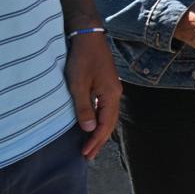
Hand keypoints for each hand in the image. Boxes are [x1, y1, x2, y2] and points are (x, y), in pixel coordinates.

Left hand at [64, 31, 121, 158]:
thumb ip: (84, 107)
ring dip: (102, 131)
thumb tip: (90, 128)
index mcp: (110, 95)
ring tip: (93, 144)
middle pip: (111, 122)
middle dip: (100, 140)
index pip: (105, 124)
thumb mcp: (79, 85)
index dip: (96, 140)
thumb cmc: (83, 60)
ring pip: (110, 116)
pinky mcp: (107, 84)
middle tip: (89, 156)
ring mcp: (113, 88)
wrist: (89, 37)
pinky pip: (107, 108)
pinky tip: (95, 123)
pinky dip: (102, 120)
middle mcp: (115, 93)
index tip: (85, 154)